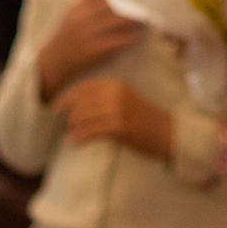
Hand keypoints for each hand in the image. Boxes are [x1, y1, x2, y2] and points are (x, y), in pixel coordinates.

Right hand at [37, 0, 139, 101]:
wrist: (50, 65)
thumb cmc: (65, 40)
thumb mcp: (72, 16)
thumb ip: (90, 4)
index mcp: (78, 6)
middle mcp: (82, 16)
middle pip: (116, 3)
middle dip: (135, 3)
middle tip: (152, 4)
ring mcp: (87, 33)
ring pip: (120, 20)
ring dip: (136, 20)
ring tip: (148, 20)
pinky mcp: (93, 50)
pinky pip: (118, 41)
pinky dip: (129, 39)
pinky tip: (136, 38)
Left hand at [53, 77, 172, 160]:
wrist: (168, 132)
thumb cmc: (145, 118)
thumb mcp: (126, 99)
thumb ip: (105, 97)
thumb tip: (77, 105)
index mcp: (116, 85)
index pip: (84, 88)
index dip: (68, 98)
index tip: (58, 108)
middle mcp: (115, 94)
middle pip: (81, 102)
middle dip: (70, 114)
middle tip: (66, 125)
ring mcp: (118, 110)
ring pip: (84, 117)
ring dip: (74, 128)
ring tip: (71, 135)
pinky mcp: (120, 127)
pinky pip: (92, 131)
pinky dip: (80, 137)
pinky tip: (76, 142)